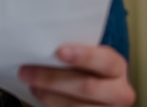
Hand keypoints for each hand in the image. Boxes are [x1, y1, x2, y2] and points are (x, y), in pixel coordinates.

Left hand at [19, 45, 134, 106]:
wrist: (100, 93)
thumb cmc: (87, 69)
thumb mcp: (89, 58)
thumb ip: (73, 52)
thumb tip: (43, 45)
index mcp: (117, 68)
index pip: (104, 61)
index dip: (83, 56)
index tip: (59, 52)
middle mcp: (120, 93)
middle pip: (87, 87)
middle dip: (53, 79)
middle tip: (26, 71)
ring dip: (48, 96)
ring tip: (31, 85)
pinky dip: (52, 106)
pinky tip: (40, 96)